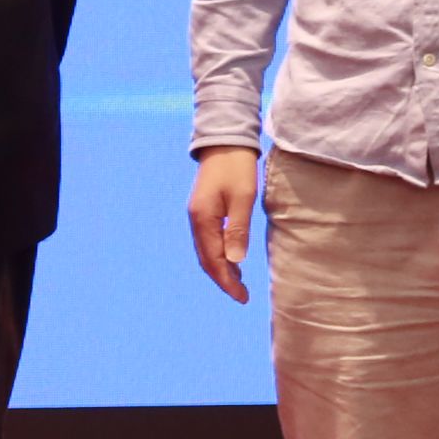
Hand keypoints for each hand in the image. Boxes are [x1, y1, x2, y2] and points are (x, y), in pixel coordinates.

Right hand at [186, 146, 260, 302]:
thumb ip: (238, 230)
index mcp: (203, 219)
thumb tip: (235, 261)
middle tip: (242, 296)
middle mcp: (196, 220)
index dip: (227, 281)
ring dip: (221, 268)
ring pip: (206, 251)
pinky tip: (232, 260)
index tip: (242, 297)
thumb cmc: (237, 168)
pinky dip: (219, 255)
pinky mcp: (203, 211)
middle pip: (206, 259)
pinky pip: (208, 240)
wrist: (225, 142)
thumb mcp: (243, 198)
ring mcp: (197, 215)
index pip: (213, 260)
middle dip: (223, 279)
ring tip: (239, 283)